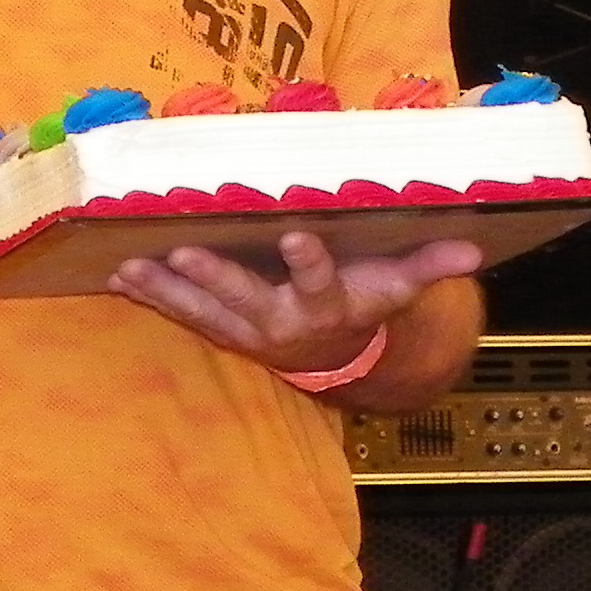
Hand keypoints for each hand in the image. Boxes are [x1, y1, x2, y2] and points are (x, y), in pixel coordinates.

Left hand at [110, 228, 483, 377]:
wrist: (335, 355)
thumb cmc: (364, 302)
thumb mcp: (398, 288)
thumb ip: (428, 264)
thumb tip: (472, 249)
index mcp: (327, 304)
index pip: (318, 280)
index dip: (307, 260)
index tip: (295, 235)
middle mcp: (281, 321)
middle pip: (246, 299)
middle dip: (213, 277)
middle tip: (182, 252)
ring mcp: (245, 329)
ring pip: (202, 311)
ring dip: (165, 289)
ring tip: (132, 265)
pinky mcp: (220, 328)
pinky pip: (181, 313)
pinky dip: (150, 296)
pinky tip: (117, 274)